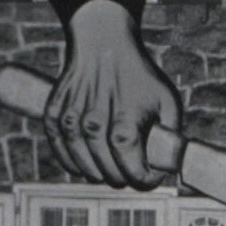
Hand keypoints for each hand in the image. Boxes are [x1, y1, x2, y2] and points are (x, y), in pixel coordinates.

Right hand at [44, 0, 179, 187]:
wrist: (103, 44)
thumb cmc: (138, 74)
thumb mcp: (167, 101)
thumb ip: (171, 136)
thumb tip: (171, 165)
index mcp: (125, 127)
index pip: (134, 176)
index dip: (147, 182)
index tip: (151, 177)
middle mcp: (94, 127)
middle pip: (109, 175)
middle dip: (125, 178)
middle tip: (132, 172)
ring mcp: (71, 122)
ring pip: (84, 168)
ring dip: (99, 174)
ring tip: (111, 171)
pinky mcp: (54, 116)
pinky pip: (61, 153)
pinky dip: (73, 164)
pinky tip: (86, 164)